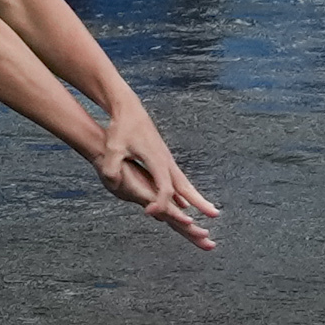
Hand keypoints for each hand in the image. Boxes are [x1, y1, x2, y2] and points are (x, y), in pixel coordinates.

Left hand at [85, 104, 222, 248]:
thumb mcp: (112, 147)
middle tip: (214, 216)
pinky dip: (188, 191)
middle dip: (199, 202)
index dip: (159, 202)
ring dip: (198, 198)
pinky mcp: (164, 159)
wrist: (129, 109)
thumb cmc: (120, 128)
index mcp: (155, 160)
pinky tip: (190, 201)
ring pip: (185, 183)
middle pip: (185, 186)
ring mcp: (167, 160)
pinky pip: (179, 179)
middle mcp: (165, 161)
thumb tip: (110, 180)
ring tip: (212, 212)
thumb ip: (112, 166)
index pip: (163, 187)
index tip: (149, 212)